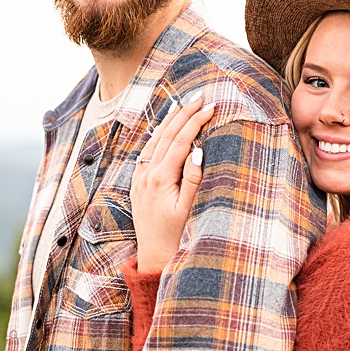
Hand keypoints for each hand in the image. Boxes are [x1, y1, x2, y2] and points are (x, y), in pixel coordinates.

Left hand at [131, 93, 215, 274]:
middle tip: (200, 96)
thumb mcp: (188, 207)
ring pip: (155, 141)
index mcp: (161, 178)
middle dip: (184, 113)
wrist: (153, 254)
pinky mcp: (138, 183)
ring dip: (169, 120)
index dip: (196, 121)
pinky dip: (157, 136)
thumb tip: (198, 150)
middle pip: (167, 135)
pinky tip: (162, 129)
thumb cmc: (175, 233)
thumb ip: (193, 178)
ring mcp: (140, 177)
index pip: (181, 141)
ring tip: (181, 104)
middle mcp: (147, 174)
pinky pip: (147, 152)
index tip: (211, 107)